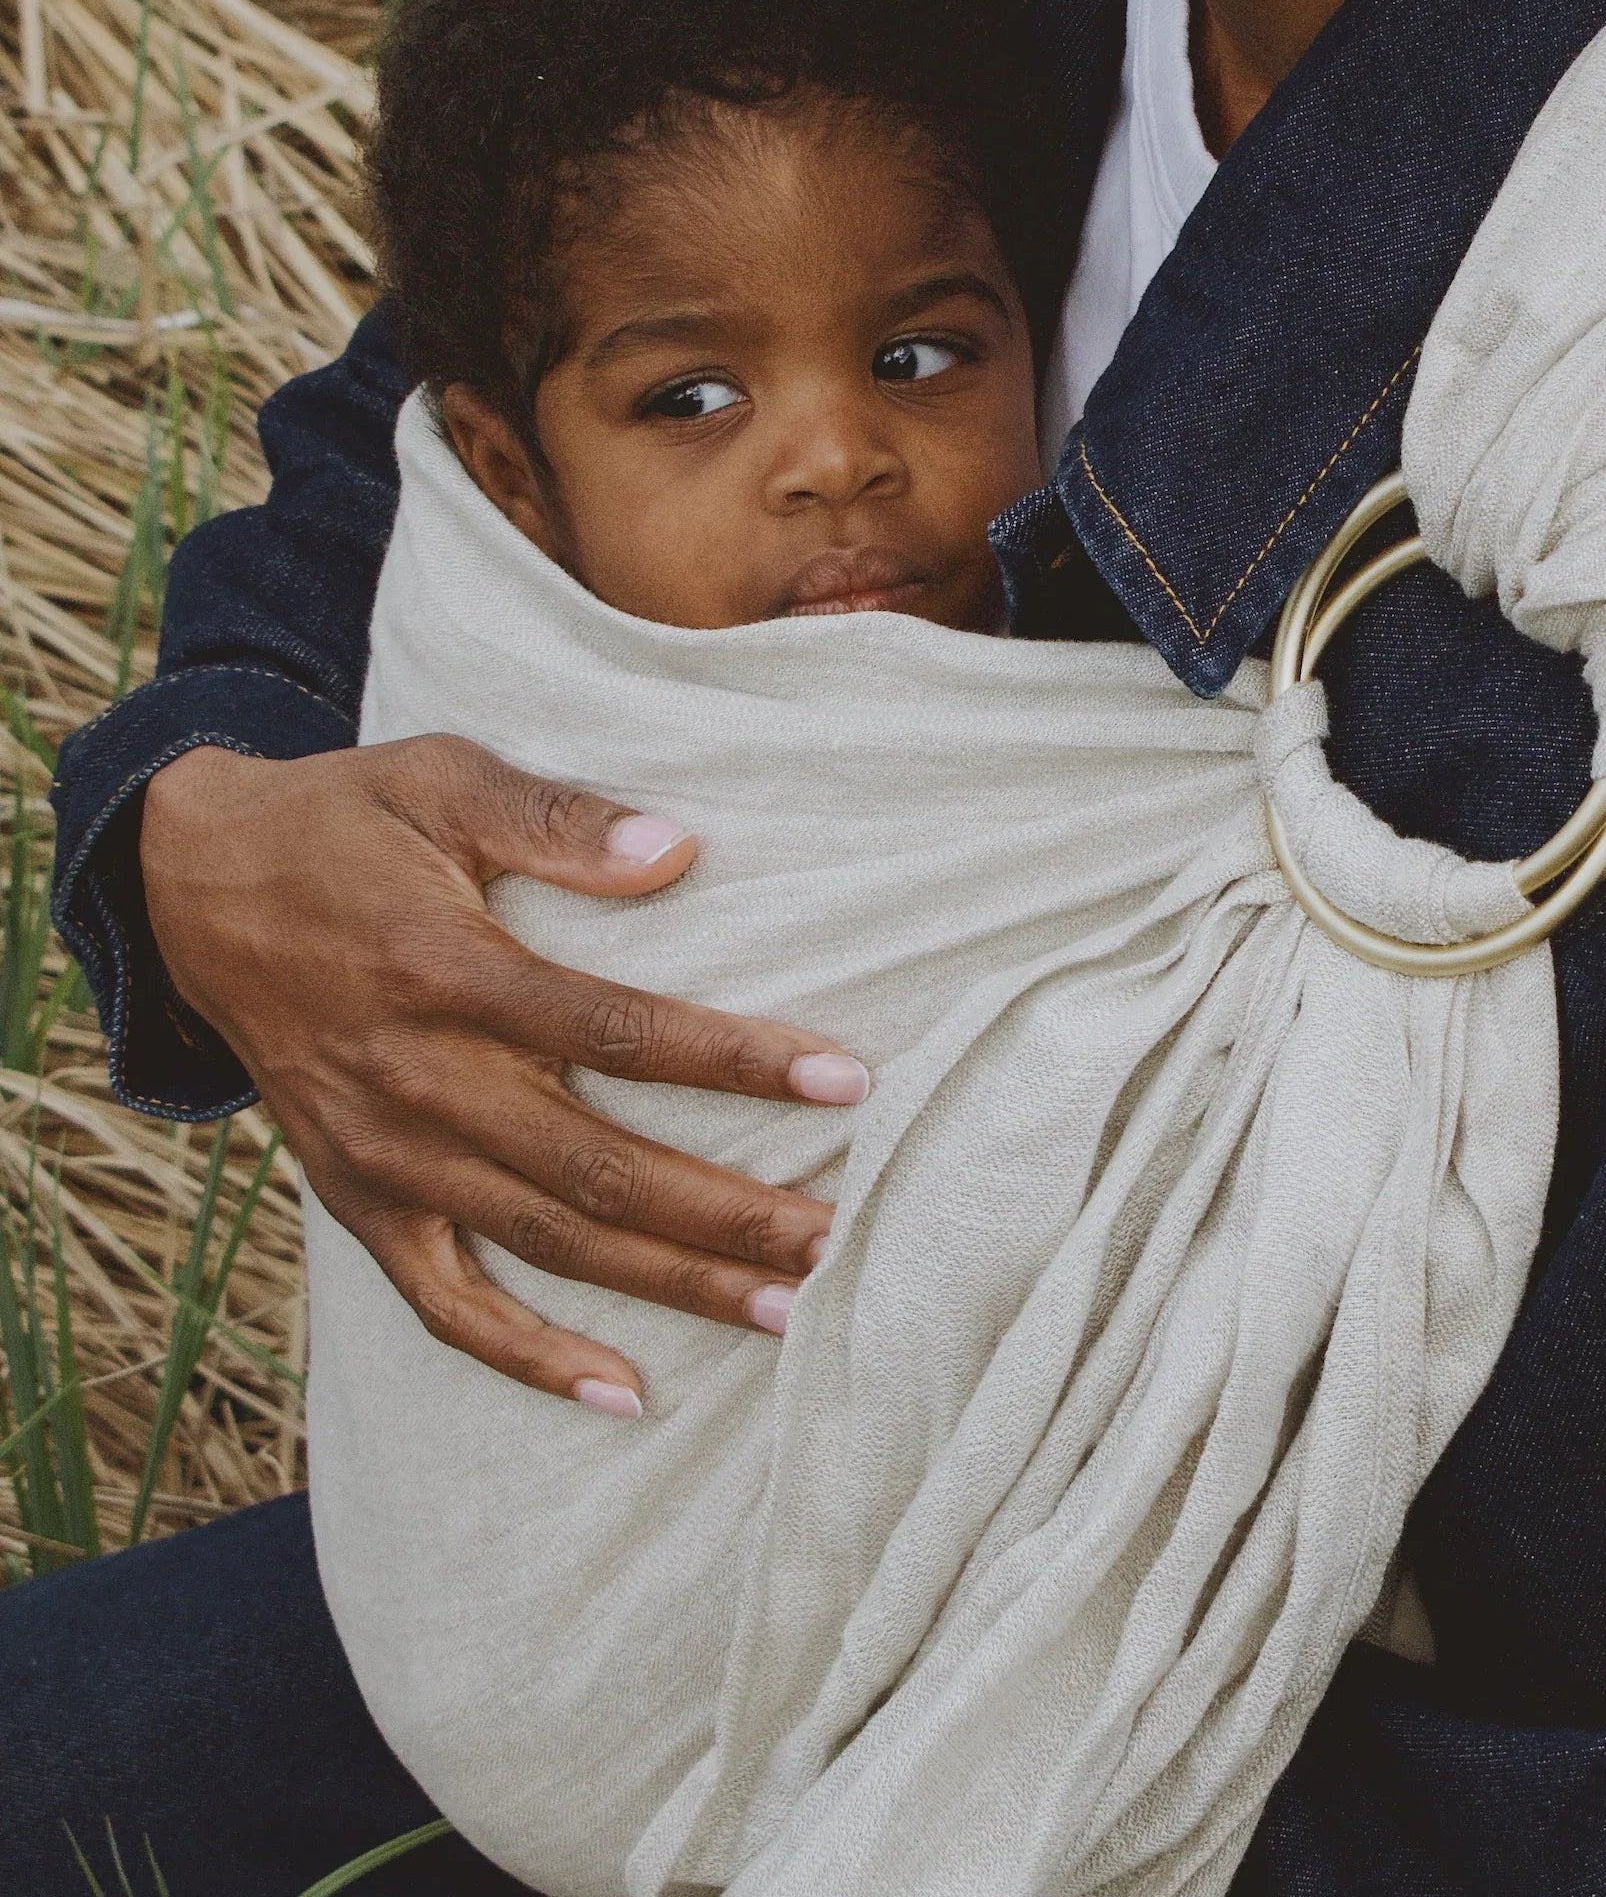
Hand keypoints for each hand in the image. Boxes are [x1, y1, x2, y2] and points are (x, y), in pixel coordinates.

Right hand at [139, 737, 865, 1415]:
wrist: (190, 885)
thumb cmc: (345, 822)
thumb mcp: (442, 780)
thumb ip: (556, 816)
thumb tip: (674, 851)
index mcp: (445, 975)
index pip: (617, 1032)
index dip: (734, 1061)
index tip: (846, 1082)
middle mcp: (417, 1081)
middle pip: (599, 1168)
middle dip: (729, 1213)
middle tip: (841, 1241)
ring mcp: (387, 1156)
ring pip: (550, 1243)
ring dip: (670, 1285)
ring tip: (787, 1311)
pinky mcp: (361, 1200)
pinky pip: (446, 1305)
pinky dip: (531, 1358)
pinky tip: (627, 1394)